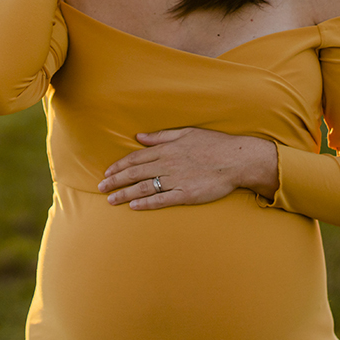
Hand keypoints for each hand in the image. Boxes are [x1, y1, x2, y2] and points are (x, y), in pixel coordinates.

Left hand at [98, 127, 279, 210]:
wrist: (238, 160)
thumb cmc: (214, 144)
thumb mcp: (186, 133)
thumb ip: (161, 136)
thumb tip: (139, 137)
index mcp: (166, 149)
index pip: (135, 158)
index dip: (119, 166)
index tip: (107, 173)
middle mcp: (167, 164)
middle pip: (134, 173)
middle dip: (115, 181)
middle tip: (101, 188)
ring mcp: (176, 180)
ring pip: (143, 188)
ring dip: (124, 194)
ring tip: (110, 200)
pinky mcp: (186, 195)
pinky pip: (161, 200)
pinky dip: (146, 203)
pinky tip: (133, 206)